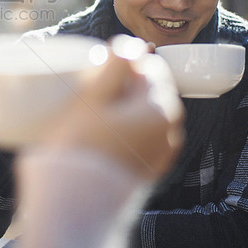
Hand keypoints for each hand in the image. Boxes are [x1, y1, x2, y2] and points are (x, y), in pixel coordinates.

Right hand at [40, 35, 183, 180]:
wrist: (76, 203)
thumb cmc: (80, 147)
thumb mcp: (95, 97)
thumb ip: (117, 66)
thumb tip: (132, 44)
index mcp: (161, 107)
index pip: (151, 66)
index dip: (125, 62)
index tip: (99, 69)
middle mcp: (170, 130)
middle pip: (150, 90)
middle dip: (126, 85)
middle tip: (94, 90)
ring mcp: (162, 153)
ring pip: (147, 114)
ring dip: (126, 107)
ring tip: (95, 113)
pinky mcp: (150, 170)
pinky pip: (144, 137)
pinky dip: (129, 130)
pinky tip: (104, 135)